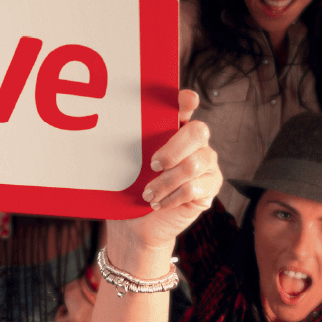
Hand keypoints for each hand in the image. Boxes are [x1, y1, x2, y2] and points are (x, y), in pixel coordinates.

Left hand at [53, 274, 95, 321]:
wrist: (93, 284)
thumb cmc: (79, 289)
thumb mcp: (63, 295)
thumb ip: (60, 303)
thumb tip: (60, 302)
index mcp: (74, 320)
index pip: (58, 321)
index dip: (59, 311)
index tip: (63, 304)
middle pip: (69, 321)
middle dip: (68, 312)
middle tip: (71, 303)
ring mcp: (90, 320)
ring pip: (77, 319)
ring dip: (76, 312)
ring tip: (78, 302)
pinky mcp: (95, 316)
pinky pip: (85, 317)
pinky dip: (83, 311)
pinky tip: (84, 303)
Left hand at [113, 89, 219, 250]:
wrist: (138, 222)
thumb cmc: (133, 187)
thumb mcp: (129, 163)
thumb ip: (132, 144)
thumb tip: (112, 129)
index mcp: (175, 128)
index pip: (185, 105)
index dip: (186, 101)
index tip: (186, 99)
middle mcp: (196, 142)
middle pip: (198, 132)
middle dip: (173, 149)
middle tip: (153, 165)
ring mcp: (207, 163)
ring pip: (193, 165)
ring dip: (166, 182)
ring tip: (148, 194)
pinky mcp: (210, 186)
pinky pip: (194, 188)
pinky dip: (172, 197)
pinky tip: (159, 203)